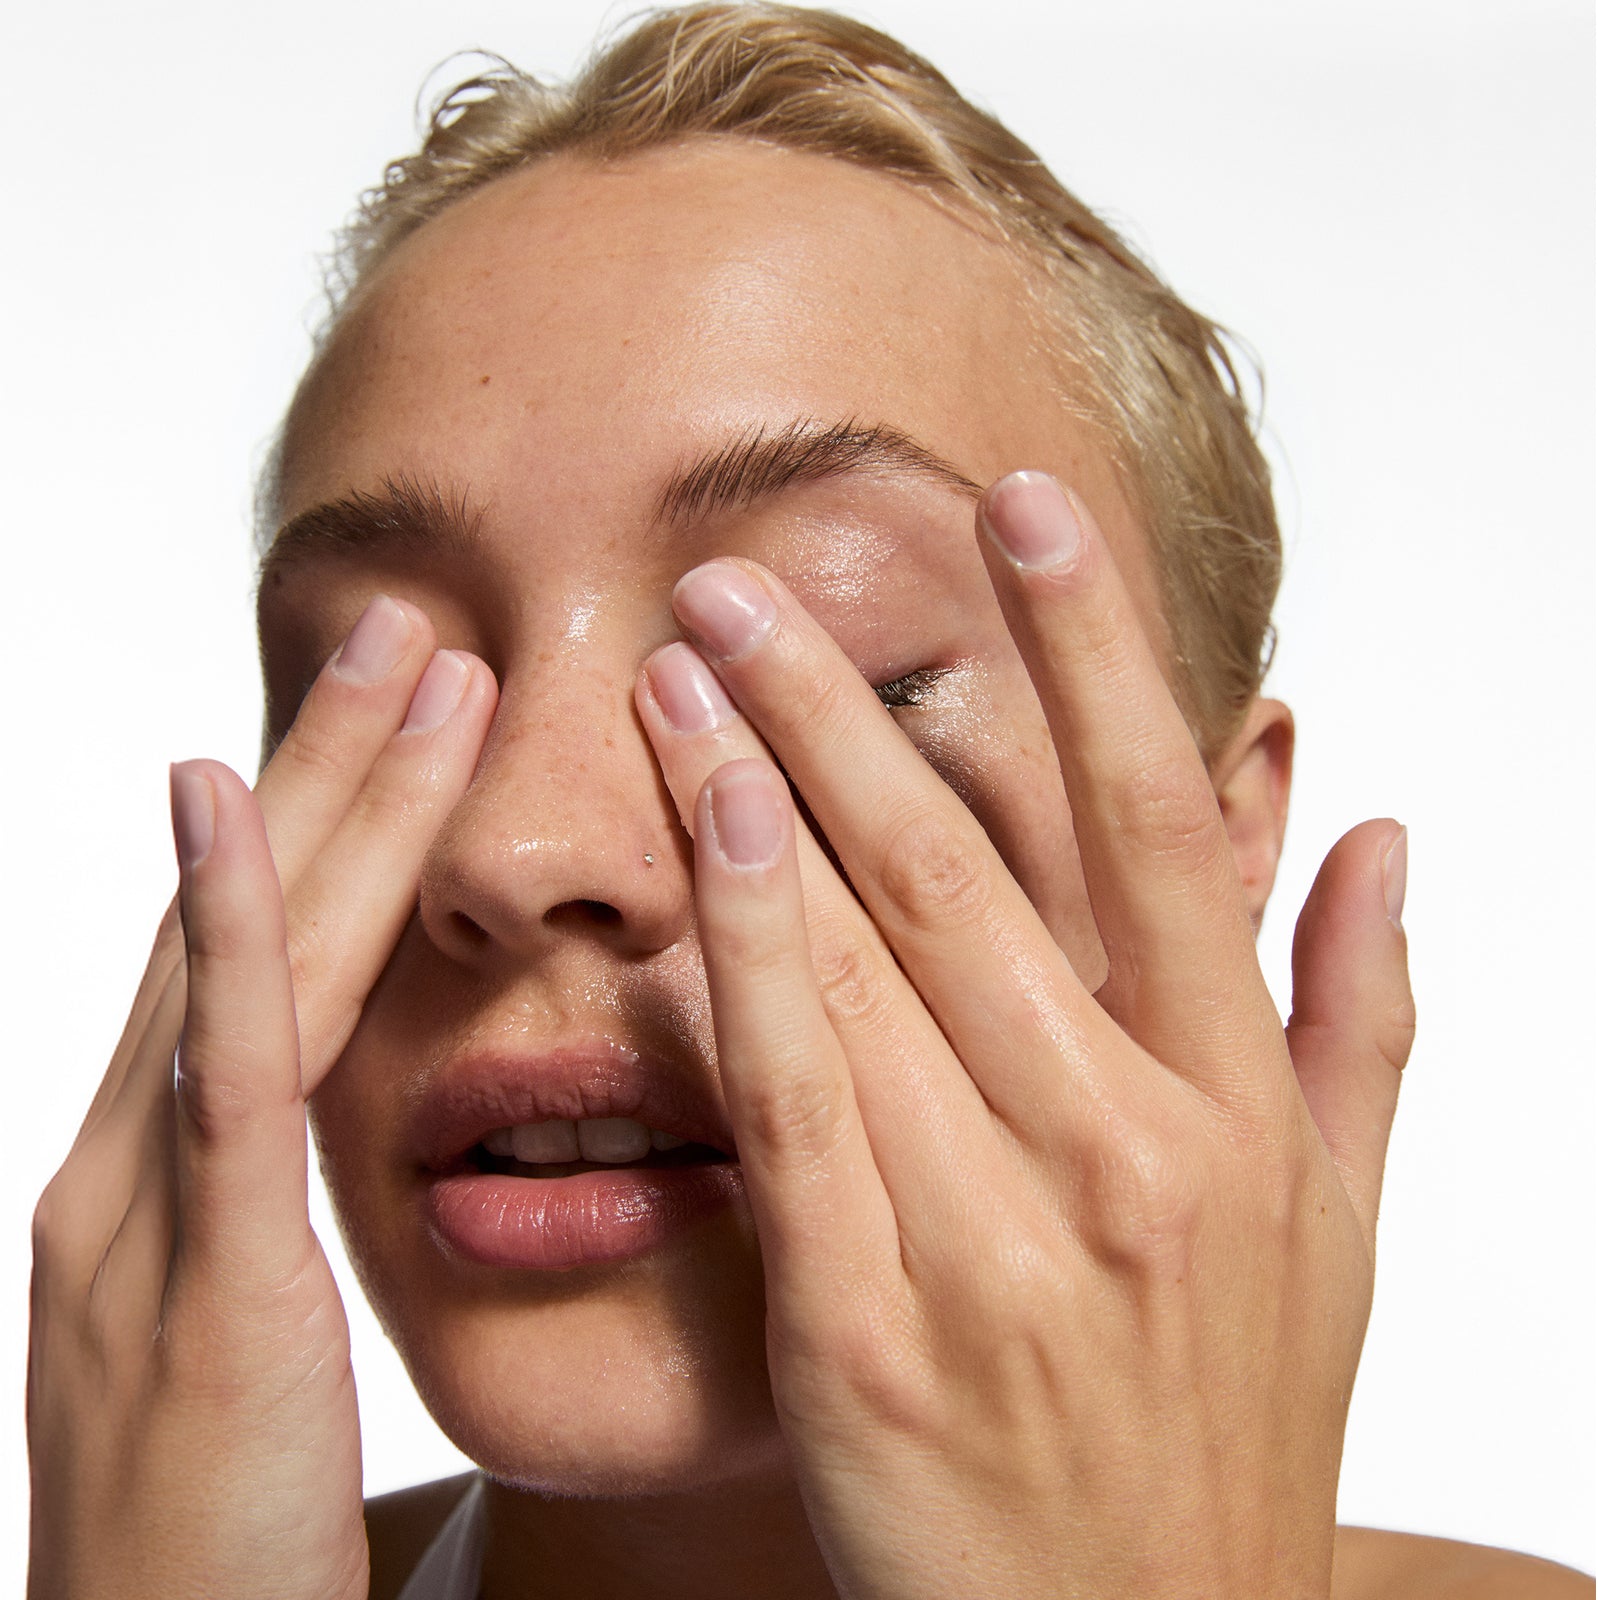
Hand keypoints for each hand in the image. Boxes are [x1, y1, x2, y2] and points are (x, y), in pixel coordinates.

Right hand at [27, 597, 496, 1599]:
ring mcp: (143, 1210)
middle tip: (414, 631)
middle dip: (333, 769)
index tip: (410, 721)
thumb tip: (349, 1154)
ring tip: (398, 660)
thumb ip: (273, 1236)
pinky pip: (213, 1075)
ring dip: (320, 798)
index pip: (260, 966)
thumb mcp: (257, 1354)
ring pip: (248, 958)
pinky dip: (217, 929)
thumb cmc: (232, 1545)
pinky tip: (226, 806)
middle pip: (251, 921)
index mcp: (174, 1184)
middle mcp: (137, 1166)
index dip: (325, 833)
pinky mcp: (193, 1280)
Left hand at [635, 471, 1414, 1598]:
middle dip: (847, 704)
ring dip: (766, 795)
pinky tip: (693, 851)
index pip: (1162, 830)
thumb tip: (1381, 828)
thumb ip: (1362, 1018)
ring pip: (869, 969)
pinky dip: (743, 970)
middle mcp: (1126, 1157)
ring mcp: (996, 1246)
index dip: (1094, 651)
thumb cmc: (1227, 1428)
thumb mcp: (1338, 1232)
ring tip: (682, 665)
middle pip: (971, 873)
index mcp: (1233, 1112)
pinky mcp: (872, 1334)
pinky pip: (794, 1113)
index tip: (1023, 508)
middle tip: (742, 576)